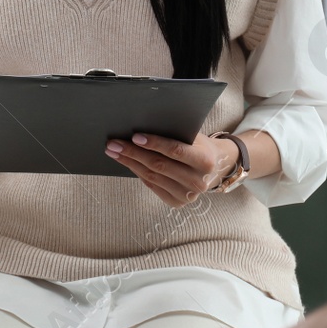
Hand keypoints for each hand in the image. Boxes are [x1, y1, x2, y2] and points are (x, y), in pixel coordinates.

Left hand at [105, 131, 235, 206]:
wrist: (213, 166)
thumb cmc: (196, 145)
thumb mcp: (191, 135)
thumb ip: (173, 132)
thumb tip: (140, 124)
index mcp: (205, 161)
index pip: (175, 151)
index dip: (154, 143)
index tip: (134, 136)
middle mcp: (199, 181)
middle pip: (159, 165)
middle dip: (133, 153)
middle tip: (113, 143)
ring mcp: (189, 195)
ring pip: (152, 176)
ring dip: (129, 163)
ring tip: (113, 152)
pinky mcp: (178, 203)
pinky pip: (152, 186)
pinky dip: (137, 172)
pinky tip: (126, 163)